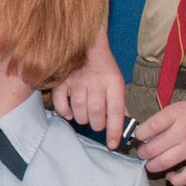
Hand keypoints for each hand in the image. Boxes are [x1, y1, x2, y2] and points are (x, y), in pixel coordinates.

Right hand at [49, 29, 125, 145]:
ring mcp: (77, 80)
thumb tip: (124, 126)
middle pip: (97, 112)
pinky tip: (70, 113)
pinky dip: (65, 112)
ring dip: (83, 119)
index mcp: (113, 81)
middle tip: (97, 124)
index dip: (114, 130)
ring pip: (80, 110)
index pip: (116, 111)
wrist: (86, 41)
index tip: (112, 144)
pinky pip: (61, 103)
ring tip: (86, 118)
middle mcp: (95, 81)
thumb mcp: (116, 81)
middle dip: (97, 125)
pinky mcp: (61, 80)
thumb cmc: (103, 66)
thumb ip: (119, 103)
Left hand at [136, 81, 185, 185]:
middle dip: (143, 153)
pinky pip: (185, 177)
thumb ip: (167, 119)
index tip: (138, 137)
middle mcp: (182, 131)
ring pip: (163, 163)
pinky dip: (175, 180)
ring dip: (152, 166)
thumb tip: (148, 133)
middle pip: (152, 148)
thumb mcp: (184, 106)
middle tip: (143, 153)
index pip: (147, 127)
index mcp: (175, 114)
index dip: (138, 135)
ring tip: (151, 164)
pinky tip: (171, 177)